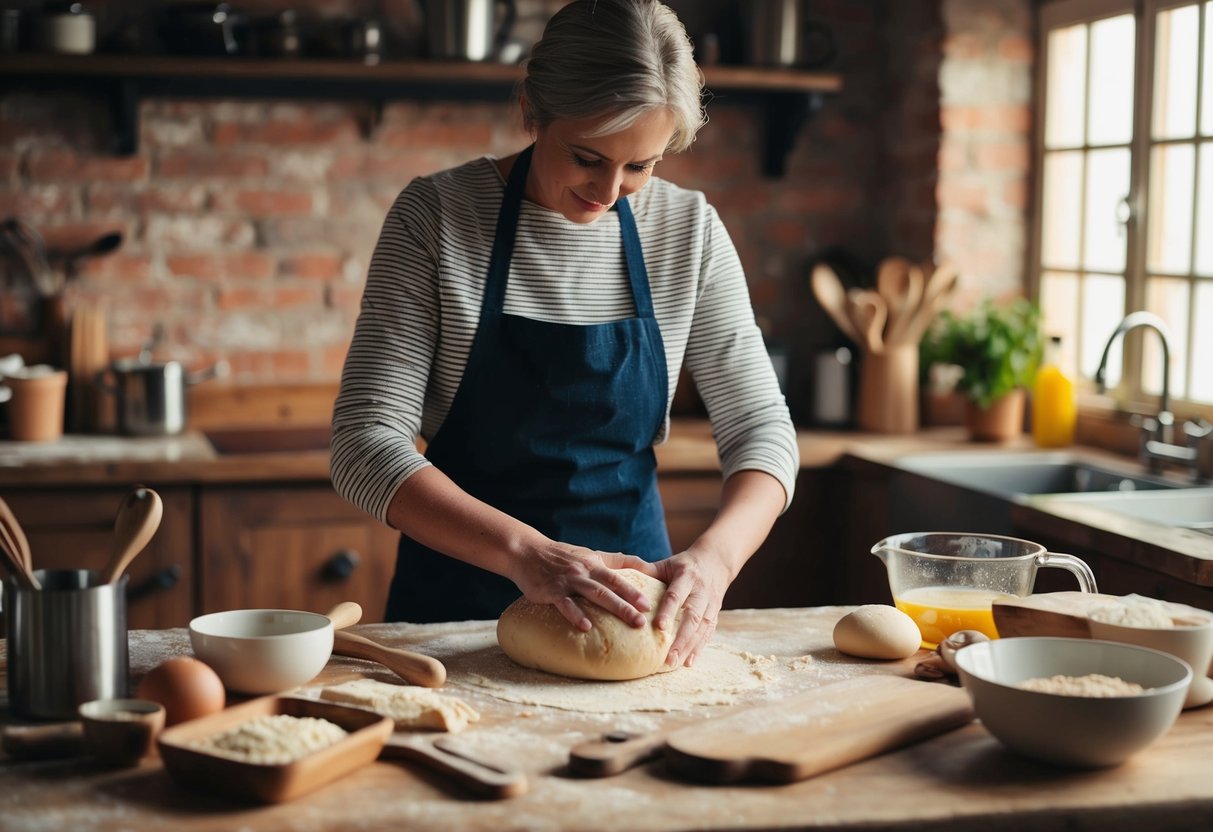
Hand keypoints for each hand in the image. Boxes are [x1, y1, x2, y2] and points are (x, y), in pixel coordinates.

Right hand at [509, 541, 660, 631]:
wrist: (527, 552)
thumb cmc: (562, 556)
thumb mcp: (590, 554)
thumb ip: (616, 560)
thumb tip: (644, 564)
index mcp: (594, 564)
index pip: (618, 578)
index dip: (633, 591)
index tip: (650, 605)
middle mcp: (583, 572)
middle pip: (609, 588)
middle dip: (628, 604)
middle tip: (643, 620)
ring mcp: (567, 581)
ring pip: (593, 594)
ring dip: (612, 608)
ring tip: (625, 622)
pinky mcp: (551, 591)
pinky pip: (564, 604)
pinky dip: (576, 614)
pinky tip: (586, 627)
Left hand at [648, 552, 732, 668]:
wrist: (716, 561)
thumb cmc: (684, 564)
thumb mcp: (668, 563)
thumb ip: (648, 572)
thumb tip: (620, 578)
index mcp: (687, 577)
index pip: (676, 595)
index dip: (668, 611)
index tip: (659, 627)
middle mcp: (701, 592)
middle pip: (692, 617)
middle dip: (681, 638)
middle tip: (667, 657)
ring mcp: (711, 604)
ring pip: (701, 628)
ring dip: (688, 647)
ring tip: (674, 663)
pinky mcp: (715, 614)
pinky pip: (708, 633)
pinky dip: (699, 649)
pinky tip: (688, 662)